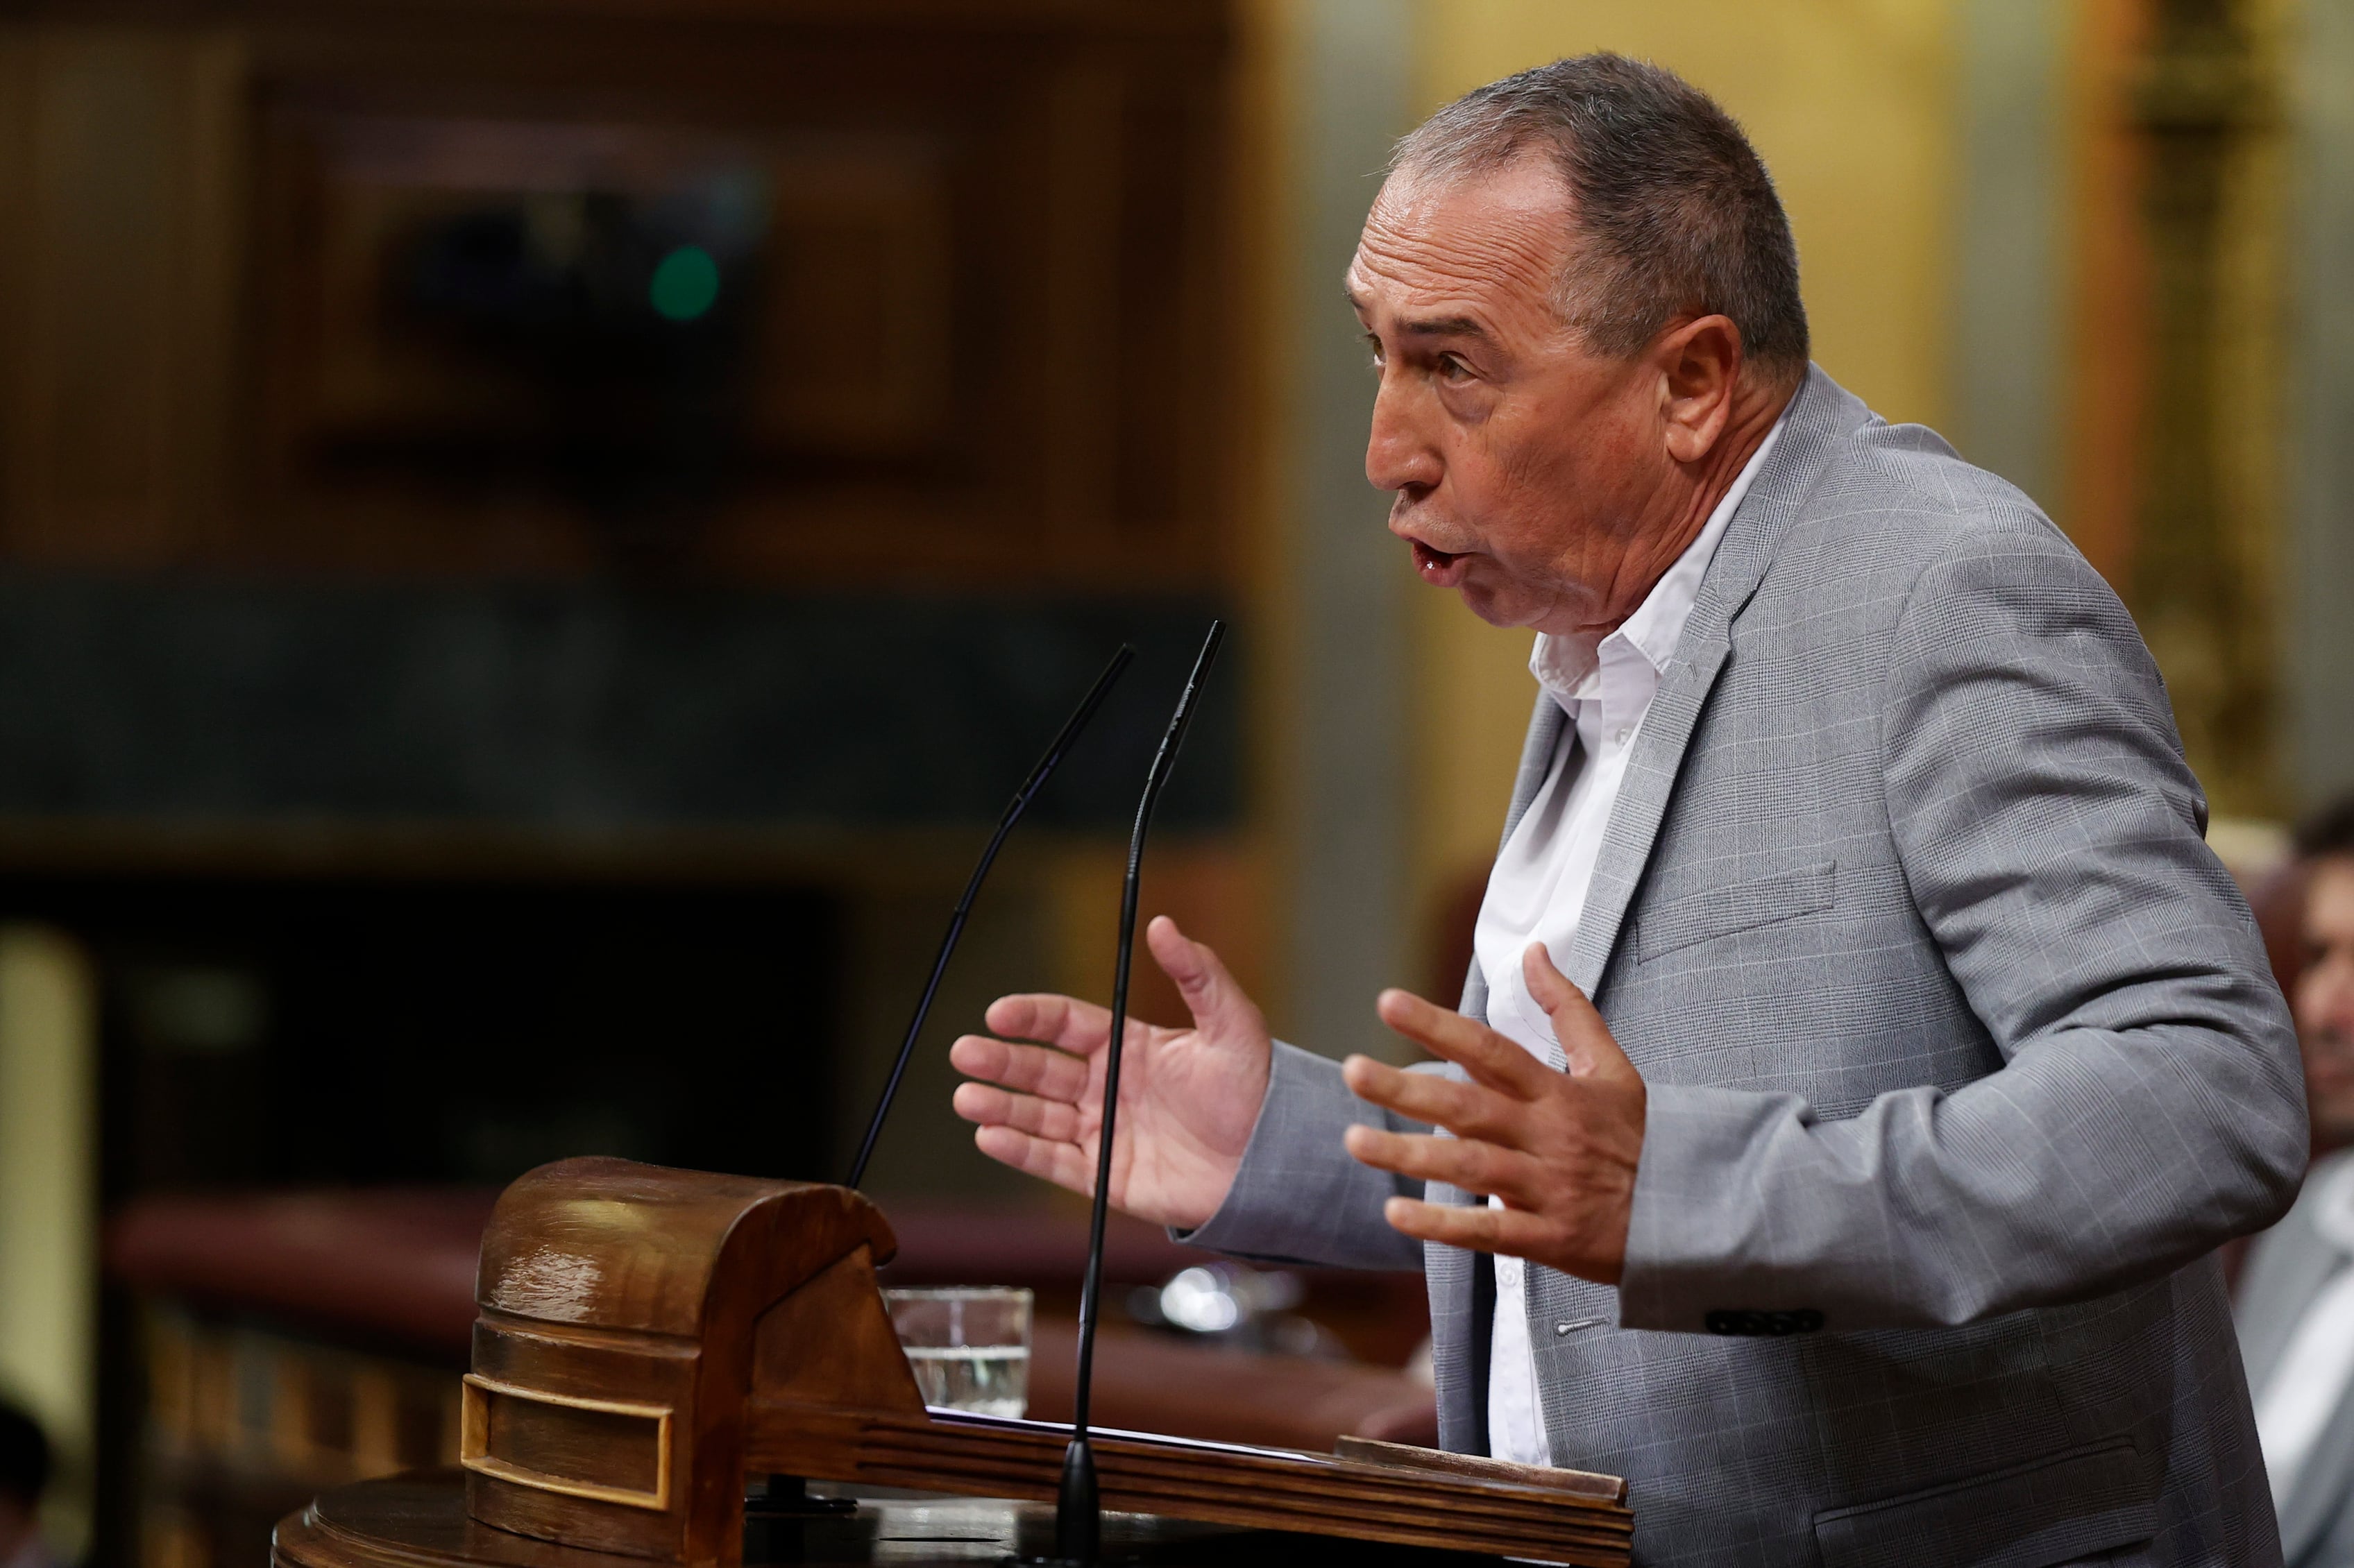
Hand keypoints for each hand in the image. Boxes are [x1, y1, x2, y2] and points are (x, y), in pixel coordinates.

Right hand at [949, 915, 1271, 1230]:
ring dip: (1000, 1105)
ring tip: (966, 1097)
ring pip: (1038, 1115)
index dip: (1032, 1018)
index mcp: (1128, 1046)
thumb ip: (1197, 973)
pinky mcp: (1105, 1175)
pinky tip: (990, 1135)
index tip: (999, 1013)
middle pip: (1041, 1069)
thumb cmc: (1255, 1091)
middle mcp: (1107, 1087)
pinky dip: (1021, 1150)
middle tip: (964, 1052)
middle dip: (1001, 1060)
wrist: (1270, 1163)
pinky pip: (1054, 1161)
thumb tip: (1163, 925)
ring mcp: (1103, 1131)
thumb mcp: (1233, 1024)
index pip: (1066, 1025)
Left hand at [1340, 942, 1646, 1282]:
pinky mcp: (1552, 1238)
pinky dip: (1443, 1226)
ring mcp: (1549, 1188)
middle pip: (1469, 1107)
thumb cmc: (1642, 1138)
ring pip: (1471, 1168)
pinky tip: (1395, 1214)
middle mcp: (1548, 1136)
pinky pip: (1489, 1232)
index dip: (1439, 1026)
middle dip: (1406, 1089)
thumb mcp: (1613, 1067)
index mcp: (1558, 1093)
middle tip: (1352, 1070)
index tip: (1388, 1003)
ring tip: (1354, 1140)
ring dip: (1409, 1155)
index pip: (1490, 1050)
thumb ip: (1567, 1010)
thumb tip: (1533, 952)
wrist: (1695, 1215)